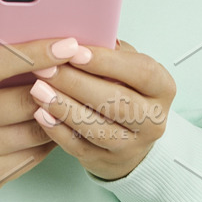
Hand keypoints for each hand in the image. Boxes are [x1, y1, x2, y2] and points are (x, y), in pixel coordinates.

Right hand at [0, 13, 82, 201]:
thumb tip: (10, 12)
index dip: (35, 52)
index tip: (68, 44)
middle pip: (22, 99)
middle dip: (58, 83)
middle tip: (82, 68)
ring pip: (36, 127)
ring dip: (60, 109)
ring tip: (73, 92)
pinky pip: (36, 151)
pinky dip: (53, 133)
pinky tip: (57, 118)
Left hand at [28, 39, 175, 181]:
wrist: (131, 137)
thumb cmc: (124, 89)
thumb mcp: (126, 67)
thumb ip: (110, 52)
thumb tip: (78, 40)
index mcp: (162, 89)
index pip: (140, 72)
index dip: (106, 62)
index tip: (74, 51)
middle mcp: (153, 120)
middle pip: (116, 102)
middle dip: (76, 83)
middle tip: (46, 69)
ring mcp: (132, 146)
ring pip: (96, 128)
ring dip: (64, 108)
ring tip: (38, 90)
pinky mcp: (107, 162)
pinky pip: (80, 147)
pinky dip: (58, 131)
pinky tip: (41, 114)